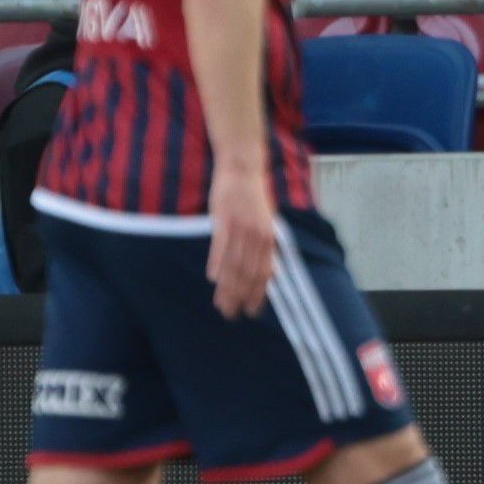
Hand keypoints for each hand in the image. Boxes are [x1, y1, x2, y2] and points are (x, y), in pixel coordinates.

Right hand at [205, 162, 277, 319]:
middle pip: (248, 274)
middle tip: (231, 315)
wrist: (243, 168)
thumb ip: (266, 249)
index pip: (264, 274)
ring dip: (226, 287)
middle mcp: (257, 236)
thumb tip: (271, 274)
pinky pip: (220, 247)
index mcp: (269, 238)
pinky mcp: (224, 220)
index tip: (252, 311)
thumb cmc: (254, 198)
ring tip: (220, 303)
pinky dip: (216, 264)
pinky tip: (212, 279)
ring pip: (233, 265)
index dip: (258, 294)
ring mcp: (241, 228)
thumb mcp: (267, 223)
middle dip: (240, 297)